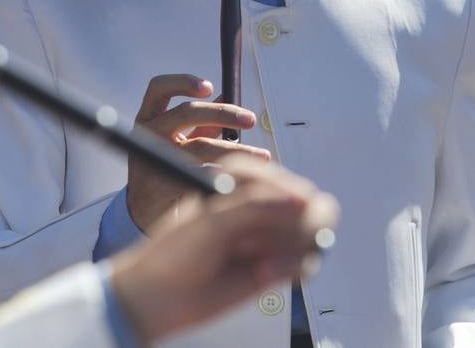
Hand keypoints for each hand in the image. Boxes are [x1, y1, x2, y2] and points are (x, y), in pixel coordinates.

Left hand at [108, 156, 338, 343]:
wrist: (161, 299)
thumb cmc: (174, 253)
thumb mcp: (211, 220)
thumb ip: (255, 205)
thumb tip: (300, 202)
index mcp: (240, 180)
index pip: (280, 177)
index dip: (286, 193)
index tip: (288, 208)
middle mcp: (259, 204)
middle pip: (308, 202)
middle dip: (296, 225)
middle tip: (271, 241)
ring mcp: (269, 235)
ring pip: (313, 232)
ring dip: (291, 249)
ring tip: (259, 262)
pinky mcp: (277, 264)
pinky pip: (309, 261)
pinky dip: (292, 268)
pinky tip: (261, 274)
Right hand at [126, 74, 268, 231]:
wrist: (145, 211)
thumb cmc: (166, 169)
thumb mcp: (178, 141)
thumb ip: (200, 122)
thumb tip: (225, 96)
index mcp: (148, 118)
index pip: (158, 88)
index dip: (183, 82)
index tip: (210, 87)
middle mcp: (147, 135)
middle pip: (187, 113)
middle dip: (224, 114)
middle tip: (250, 120)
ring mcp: (154, 160)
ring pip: (201, 147)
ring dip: (237, 150)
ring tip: (262, 156)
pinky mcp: (164, 186)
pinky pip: (204, 176)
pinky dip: (228, 176)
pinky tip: (246, 180)